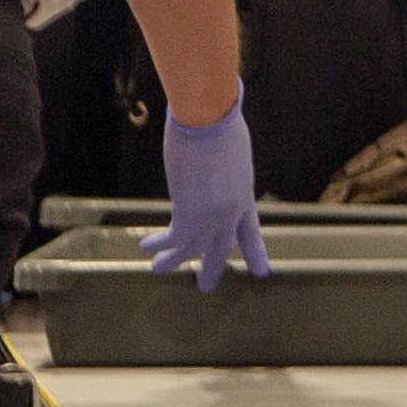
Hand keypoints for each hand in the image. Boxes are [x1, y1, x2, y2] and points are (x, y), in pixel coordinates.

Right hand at [144, 93, 269, 291]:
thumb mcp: (232, 146)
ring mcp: (211, 216)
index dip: (254, 252)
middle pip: (221, 248)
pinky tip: (144, 247)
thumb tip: (219, 151)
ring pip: (191, 249)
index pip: (250, 231)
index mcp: (244, 195)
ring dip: (173, 261)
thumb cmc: (221, 120)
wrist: (209, 119)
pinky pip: (173, 238)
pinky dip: (158, 243)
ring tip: (157, 270)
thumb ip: (227, 160)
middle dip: (212, 269)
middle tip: (206, 288)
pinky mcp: (189, 214)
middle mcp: (230, 212)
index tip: (261, 270)